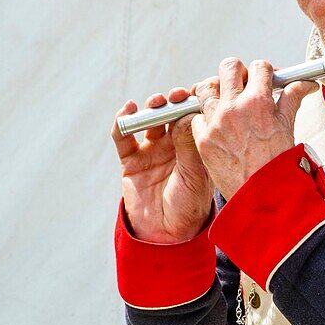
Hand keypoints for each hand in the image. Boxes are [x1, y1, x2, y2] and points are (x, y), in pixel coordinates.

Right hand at [112, 87, 214, 242]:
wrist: (166, 233)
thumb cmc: (188, 205)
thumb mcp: (194, 174)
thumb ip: (188, 145)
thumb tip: (186, 114)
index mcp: (195, 147)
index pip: (195, 117)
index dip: (196, 102)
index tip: (201, 90)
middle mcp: (174, 145)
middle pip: (173, 113)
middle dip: (175, 100)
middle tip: (178, 95)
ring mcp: (152, 150)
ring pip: (150, 120)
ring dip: (153, 107)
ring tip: (158, 102)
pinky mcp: (131, 159)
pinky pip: (124, 136)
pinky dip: (123, 121)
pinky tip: (128, 109)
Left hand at [191, 58, 315, 198]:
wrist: (264, 196)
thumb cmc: (278, 166)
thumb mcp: (288, 127)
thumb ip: (292, 99)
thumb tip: (304, 84)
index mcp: (258, 102)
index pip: (258, 67)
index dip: (263, 71)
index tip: (263, 78)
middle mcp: (234, 108)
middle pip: (228, 67)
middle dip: (238, 72)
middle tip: (243, 84)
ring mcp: (215, 123)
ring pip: (206, 87)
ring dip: (216, 90)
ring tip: (225, 101)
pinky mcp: (203, 139)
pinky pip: (196, 117)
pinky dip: (204, 117)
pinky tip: (216, 126)